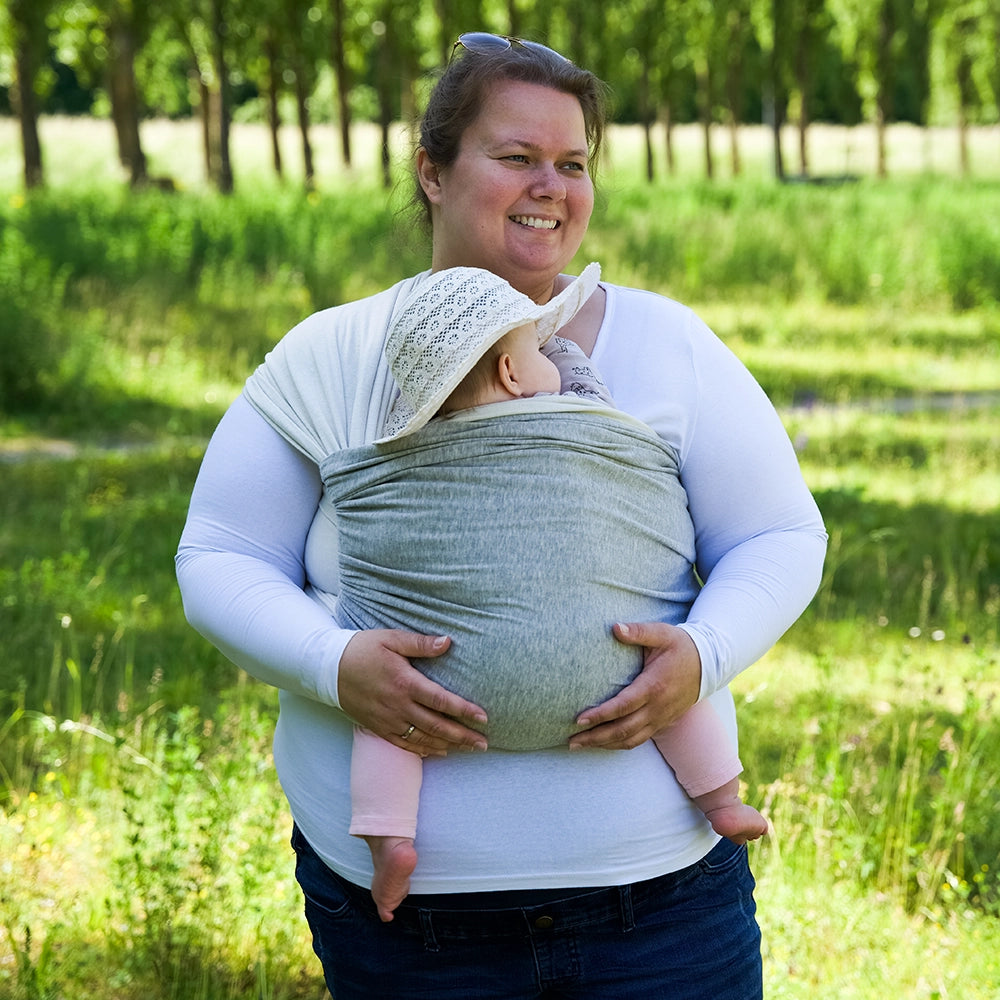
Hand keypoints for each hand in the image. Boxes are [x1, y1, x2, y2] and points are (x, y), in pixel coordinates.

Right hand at [338, 629, 487, 755]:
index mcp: (405, 682)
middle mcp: (398, 706)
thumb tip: (448, 641)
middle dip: (463, 736)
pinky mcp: (378, 727)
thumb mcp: (392, 639)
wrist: (328, 668)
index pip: (441, 701)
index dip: (464, 710)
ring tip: (469, 749)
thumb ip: (421, 643)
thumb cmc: (363, 649)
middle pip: (437, 725)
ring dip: (448, 745)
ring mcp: (387, 720)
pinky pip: (404, 744)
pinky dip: (424, 750)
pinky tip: (439, 752)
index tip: (483, 717)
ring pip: (423, 738)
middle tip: (484, 743)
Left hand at [568, 622, 701, 750]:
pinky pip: (639, 740)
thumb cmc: (681, 645)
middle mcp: (657, 707)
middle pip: (623, 729)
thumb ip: (638, 631)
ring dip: (604, 745)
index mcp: (653, 686)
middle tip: (571, 741)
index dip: (600, 715)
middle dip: (595, 737)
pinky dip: (619, 744)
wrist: (709, 663)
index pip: (622, 706)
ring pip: (630, 739)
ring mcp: (661, 718)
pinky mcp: (663, 722)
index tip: (578, 719)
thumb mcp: (662, 633)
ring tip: (579, 745)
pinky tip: (602, 743)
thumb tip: (615, 627)